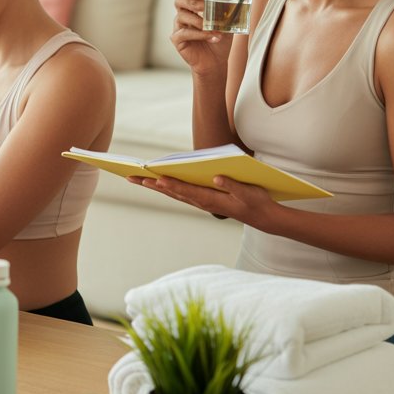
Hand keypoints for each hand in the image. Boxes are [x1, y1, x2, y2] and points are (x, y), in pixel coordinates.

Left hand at [126, 174, 275, 226]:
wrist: (262, 216)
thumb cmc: (255, 202)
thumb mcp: (248, 192)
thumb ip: (233, 185)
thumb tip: (216, 176)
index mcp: (210, 199)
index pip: (185, 190)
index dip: (170, 184)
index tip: (155, 178)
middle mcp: (201, 201)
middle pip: (172, 192)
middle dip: (151, 184)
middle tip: (131, 177)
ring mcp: (200, 201)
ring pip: (173, 193)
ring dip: (154, 186)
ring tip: (136, 178)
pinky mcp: (203, 199)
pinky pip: (180, 193)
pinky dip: (166, 187)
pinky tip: (157, 182)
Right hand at [170, 0, 233, 75]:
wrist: (215, 61)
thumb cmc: (219, 39)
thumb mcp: (228, 23)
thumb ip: (230, 11)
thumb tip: (239, 0)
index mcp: (197, 5)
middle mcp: (186, 13)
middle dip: (193, 1)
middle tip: (204, 7)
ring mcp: (180, 26)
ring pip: (182, 16)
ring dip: (200, 21)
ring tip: (214, 28)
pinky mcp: (177, 39)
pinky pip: (184, 32)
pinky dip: (200, 34)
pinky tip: (212, 37)